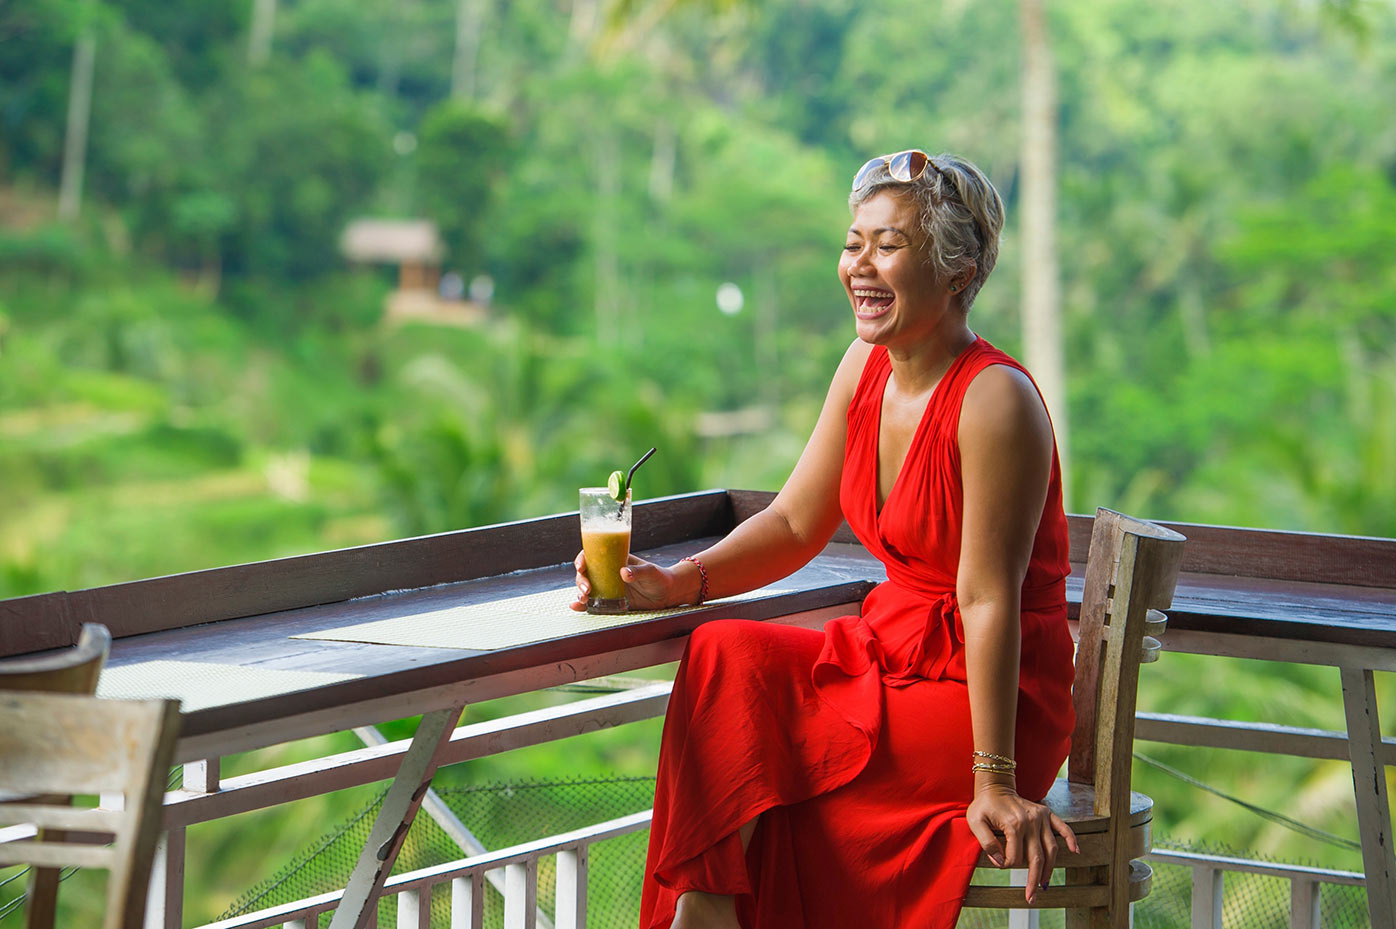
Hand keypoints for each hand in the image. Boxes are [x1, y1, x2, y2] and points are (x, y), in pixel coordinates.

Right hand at [570, 552, 678, 611]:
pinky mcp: (612, 602)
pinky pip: (594, 603)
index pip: (593, 556)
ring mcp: (609, 588)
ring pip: (587, 588)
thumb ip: (638, 572)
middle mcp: (608, 573)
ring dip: (580, 593)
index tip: (581, 566)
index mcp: (615, 560)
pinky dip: (583, 606)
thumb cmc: (660, 578)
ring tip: (583, 600)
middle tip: (586, 590)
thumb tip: (624, 572)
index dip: (582, 559)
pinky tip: (576, 607)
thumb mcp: (650, 572)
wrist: (668, 594)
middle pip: (586, 574)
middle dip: (581, 580)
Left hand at [966, 781, 1078, 903]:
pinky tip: (1075, 851)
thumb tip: (1001, 862)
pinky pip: (1063, 827)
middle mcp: (1031, 821)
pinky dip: (1071, 839)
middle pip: (1037, 858)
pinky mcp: (1047, 813)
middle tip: (1031, 898)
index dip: (1006, 864)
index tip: (1000, 862)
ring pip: (1051, 849)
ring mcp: (1041, 817)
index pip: (1015, 857)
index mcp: (1014, 824)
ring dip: (1049, 869)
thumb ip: (986, 843)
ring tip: (1044, 884)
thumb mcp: (975, 822)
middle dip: (1034, 880)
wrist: (995, 786)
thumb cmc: (984, 805)